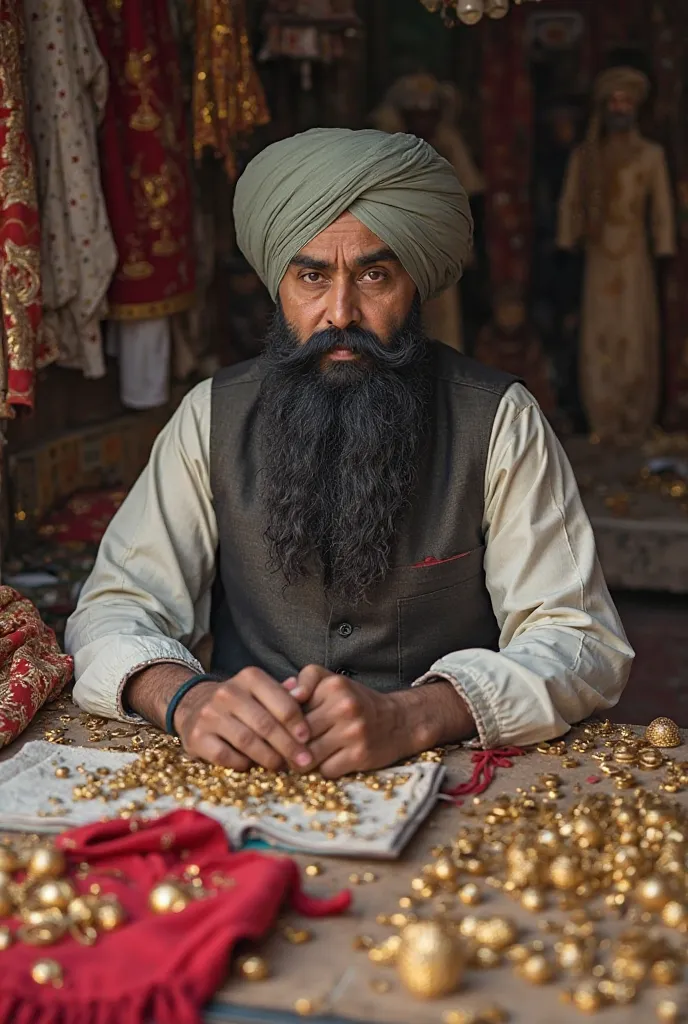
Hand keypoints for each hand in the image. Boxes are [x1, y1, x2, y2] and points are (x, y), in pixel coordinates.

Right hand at [174, 667, 312, 772]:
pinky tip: (251, 766)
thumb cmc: (240, 703)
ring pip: (246, 740)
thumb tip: (304, 694)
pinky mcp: (196, 737)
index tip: (308, 739)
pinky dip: (242, 763)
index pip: (281, 701)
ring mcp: (210, 714)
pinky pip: (225, 755)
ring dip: (268, 757)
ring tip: (281, 766)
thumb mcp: (261, 691)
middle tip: (303, 761)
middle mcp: (228, 692)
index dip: (297, 723)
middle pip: (265, 724)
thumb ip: (284, 695)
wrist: (193, 705)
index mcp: (250, 678)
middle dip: (288, 746)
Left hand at [286, 665, 476, 778]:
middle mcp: (344, 707)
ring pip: (308, 757)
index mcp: (333, 686)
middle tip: (288, 750)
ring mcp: (353, 732)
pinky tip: (331, 760)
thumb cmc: (356, 702)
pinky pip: (326, 771)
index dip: (282, 724)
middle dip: (289, 746)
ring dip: (305, 761)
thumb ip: (306, 681)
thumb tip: (284, 691)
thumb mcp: (333, 682)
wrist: (398, 720)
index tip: (280, 731)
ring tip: (307, 757)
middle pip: (297, 736)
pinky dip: (325, 769)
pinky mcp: (360, 755)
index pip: (291, 710)